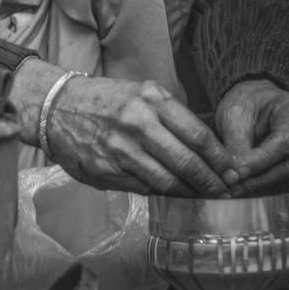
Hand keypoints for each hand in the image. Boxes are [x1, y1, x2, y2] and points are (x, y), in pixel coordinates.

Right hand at [9, 61, 238, 196]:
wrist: (56, 107)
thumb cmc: (105, 100)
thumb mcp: (140, 93)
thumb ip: (170, 116)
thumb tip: (206, 148)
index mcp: (151, 98)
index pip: (198, 135)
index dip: (220, 159)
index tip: (232, 171)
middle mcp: (138, 122)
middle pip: (188, 161)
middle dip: (211, 181)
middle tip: (225, 191)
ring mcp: (121, 149)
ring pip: (167, 180)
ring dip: (189, 192)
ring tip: (202, 196)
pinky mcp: (107, 170)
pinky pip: (144, 188)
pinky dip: (162, 193)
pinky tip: (171, 194)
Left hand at [215, 78, 288, 192]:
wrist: (258, 102)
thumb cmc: (248, 103)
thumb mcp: (234, 116)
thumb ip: (236, 145)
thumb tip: (235, 175)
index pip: (283, 142)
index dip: (259, 162)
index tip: (236, 174)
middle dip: (260, 178)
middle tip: (234, 185)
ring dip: (264, 183)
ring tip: (239, 184)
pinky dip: (271, 183)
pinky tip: (252, 180)